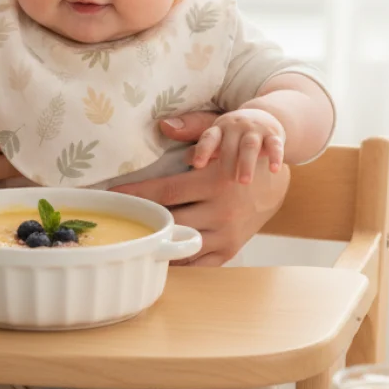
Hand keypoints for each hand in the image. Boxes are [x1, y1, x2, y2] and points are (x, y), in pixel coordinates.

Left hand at [112, 112, 290, 265]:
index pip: (167, 191)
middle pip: (171, 220)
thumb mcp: (219, 138)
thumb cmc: (237, 158)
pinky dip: (179, 260)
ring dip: (159, 242)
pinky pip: (199, 263)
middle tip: (121, 217)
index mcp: (215, 182)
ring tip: (136, 236)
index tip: (114, 194)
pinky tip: (161, 253)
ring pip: (183, 245)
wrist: (274, 184)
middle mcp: (222, 211)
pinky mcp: (231, 250)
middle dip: (144, 219)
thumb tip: (163, 125)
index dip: (137, 193)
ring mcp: (227, 235)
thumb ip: (192, 129)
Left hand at [189, 108, 285, 183]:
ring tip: (243, 181)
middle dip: (226, 163)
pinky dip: (275, 156)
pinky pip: (275, 145)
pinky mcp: (273, 136)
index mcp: (218, 129)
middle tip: (223, 183)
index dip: (203, 150)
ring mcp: (255, 131)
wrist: (264, 118)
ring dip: (246, 163)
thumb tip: (177, 147)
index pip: (209, 138)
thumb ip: (198, 145)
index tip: (197, 164)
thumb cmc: (231, 136)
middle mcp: (235, 127)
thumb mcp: (216, 137)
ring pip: (249, 146)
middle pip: (229, 145)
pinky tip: (274, 170)